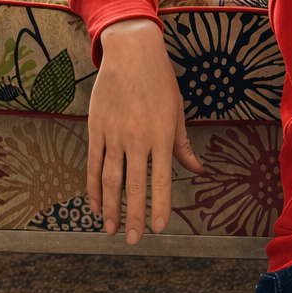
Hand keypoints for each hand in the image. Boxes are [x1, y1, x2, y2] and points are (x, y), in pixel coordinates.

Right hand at [87, 18, 205, 243]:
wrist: (131, 52)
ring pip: (109, 179)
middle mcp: (136, 138)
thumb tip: (199, 170)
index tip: (158, 228)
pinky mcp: (96, 129)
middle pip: (134, 185)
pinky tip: (96, 205)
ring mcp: (113, 134)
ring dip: (110, 208)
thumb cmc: (160, 81)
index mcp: (161, 134)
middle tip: (133, 240)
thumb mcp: (177, 112)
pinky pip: (92, 164)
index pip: (161, 178)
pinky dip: (93, 188)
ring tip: (111, 230)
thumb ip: (182, 146)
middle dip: (133, 215)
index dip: (159, 206)